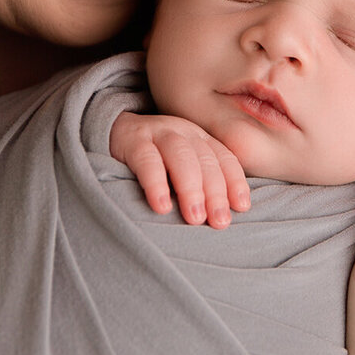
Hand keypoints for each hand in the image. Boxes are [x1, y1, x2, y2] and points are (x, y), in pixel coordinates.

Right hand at [109, 111, 250, 226]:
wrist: (112, 132)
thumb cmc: (156, 161)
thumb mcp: (181, 167)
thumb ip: (202, 184)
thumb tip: (224, 218)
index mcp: (200, 139)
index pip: (225, 159)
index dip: (235, 182)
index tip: (241, 207)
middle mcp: (183, 132)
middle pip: (206, 160)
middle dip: (216, 192)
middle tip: (219, 222)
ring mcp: (158, 133)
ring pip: (180, 156)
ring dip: (191, 189)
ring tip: (195, 218)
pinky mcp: (132, 141)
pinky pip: (146, 160)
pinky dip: (156, 184)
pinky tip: (161, 206)